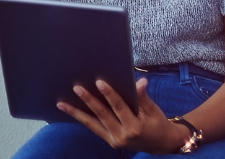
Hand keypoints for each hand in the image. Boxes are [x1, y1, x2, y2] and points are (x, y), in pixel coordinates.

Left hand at [57, 78, 190, 152]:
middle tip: (77, 88)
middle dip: (88, 100)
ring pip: (92, 124)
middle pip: (102, 115)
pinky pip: (95, 128)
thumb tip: (139, 82)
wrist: (162, 144)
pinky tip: (74, 112)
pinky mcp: (110, 142)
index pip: (119, 107)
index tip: (99, 82)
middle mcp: (121, 136)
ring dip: (77, 113)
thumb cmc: (159, 124)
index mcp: (134, 127)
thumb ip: (143, 97)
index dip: (109, 94)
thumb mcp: (154, 110)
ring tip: (62, 104)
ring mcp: (114, 140)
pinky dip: (84, 120)